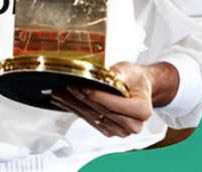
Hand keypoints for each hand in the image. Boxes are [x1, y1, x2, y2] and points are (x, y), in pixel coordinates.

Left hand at [52, 62, 169, 137]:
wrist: (137, 87)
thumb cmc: (134, 78)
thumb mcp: (128, 70)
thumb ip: (116, 74)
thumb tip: (100, 74)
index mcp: (143, 110)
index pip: (115, 104)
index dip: (97, 96)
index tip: (82, 86)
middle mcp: (134, 125)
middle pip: (102, 111)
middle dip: (82, 98)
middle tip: (66, 86)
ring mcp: (121, 130)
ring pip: (92, 117)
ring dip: (74, 105)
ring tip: (59, 93)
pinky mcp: (109, 131)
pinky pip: (89, 120)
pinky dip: (75, 110)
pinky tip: (63, 100)